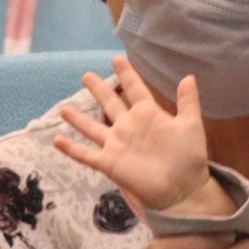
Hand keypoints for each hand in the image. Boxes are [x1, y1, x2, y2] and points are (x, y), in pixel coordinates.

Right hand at [55, 55, 219, 214]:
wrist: (183, 189)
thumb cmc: (189, 158)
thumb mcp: (191, 125)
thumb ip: (188, 102)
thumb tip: (188, 76)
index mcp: (148, 114)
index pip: (134, 89)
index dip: (126, 74)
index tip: (116, 59)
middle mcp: (128, 126)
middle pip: (110, 103)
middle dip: (98, 90)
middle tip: (86, 75)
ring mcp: (117, 144)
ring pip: (93, 128)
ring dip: (79, 119)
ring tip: (64, 109)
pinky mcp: (109, 162)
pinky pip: (86, 154)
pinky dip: (71, 148)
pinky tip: (56, 141)